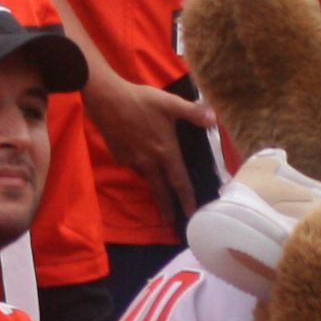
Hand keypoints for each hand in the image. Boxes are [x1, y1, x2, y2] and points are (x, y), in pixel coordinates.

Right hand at [87, 69, 216, 220]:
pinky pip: (134, 166)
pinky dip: (140, 166)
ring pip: (147, 177)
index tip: (191, 214)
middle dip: (167, 208)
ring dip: (154, 185)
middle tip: (172, 221)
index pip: (179, 182)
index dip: (186, 199)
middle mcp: (149, 162)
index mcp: (164, 152)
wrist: (106, 99)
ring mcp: (132, 161)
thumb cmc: (140, 100)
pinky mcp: (119, 157)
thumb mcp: (170, 103)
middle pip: (161, 191)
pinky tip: (141, 156)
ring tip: (159, 186)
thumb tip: (214, 119)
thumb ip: (193, 112)